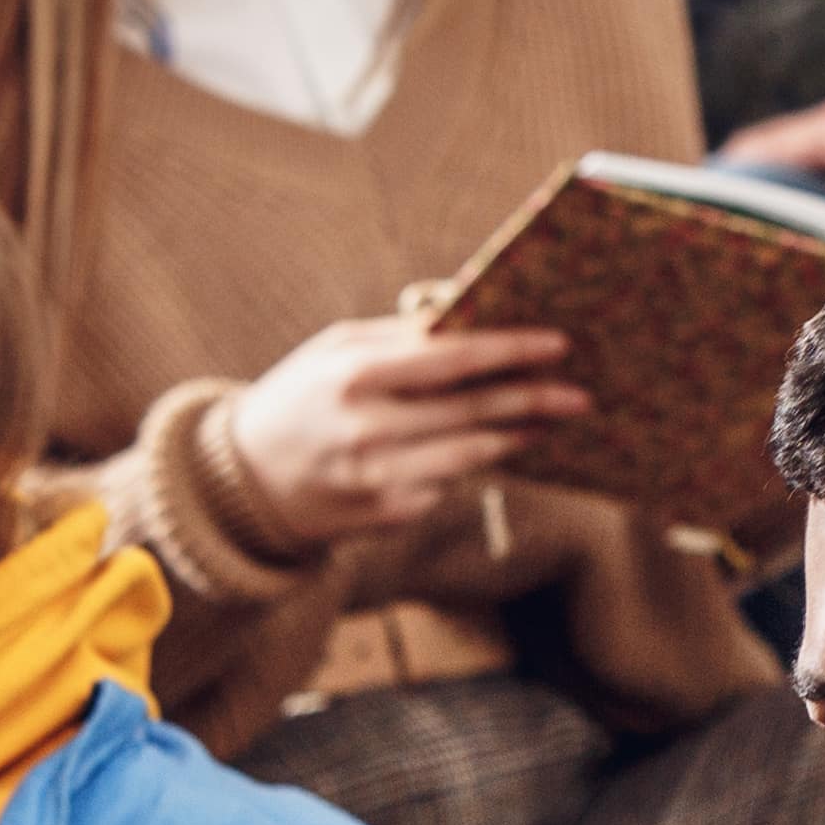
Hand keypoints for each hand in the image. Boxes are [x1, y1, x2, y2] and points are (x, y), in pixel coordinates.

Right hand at [217, 315, 581, 544]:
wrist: (245, 479)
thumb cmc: (302, 396)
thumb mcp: (335, 349)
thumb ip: (401, 333)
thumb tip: (468, 311)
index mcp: (356, 377)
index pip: (452, 359)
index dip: (511, 350)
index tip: (557, 343)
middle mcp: (370, 430)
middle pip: (473, 411)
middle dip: (533, 398)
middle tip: (579, 392)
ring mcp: (381, 479)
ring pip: (473, 455)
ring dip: (517, 435)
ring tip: (550, 419)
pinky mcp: (389, 513)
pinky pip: (448, 484)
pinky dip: (469, 463)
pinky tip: (488, 448)